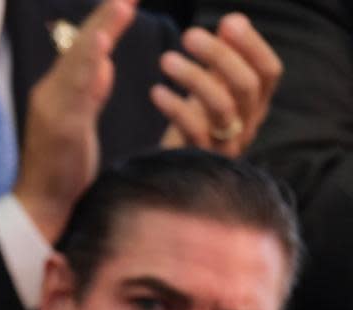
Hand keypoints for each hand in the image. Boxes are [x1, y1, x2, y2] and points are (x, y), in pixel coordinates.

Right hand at [14, 0, 136, 244]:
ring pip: (78, 64)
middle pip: (80, 49)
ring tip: (121, 6)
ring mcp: (54, 109)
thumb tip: (104, 66)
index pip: (82, 51)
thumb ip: (91, 95)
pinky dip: (89, 67)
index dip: (103, 24)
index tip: (125, 1)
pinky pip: (78, 92)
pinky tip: (103, 48)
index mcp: (56, 93)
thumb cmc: (61, 171)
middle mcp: (49, 94)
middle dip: (105, 19)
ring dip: (100, 33)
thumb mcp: (80, 124)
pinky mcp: (61, 127)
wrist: (40, 206)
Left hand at [156, 13, 280, 155]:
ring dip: (193, 78)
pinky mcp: (202, 160)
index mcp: (255, 104)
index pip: (269, 72)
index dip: (253, 46)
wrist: (174, 173)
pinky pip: (193, 131)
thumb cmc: (195, 122)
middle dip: (220, 56)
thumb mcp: (212, 89)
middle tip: (190, 35)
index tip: (229, 22)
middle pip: (246, 86)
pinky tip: (156, 91)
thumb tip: (232, 21)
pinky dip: (174, 108)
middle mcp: (247, 124)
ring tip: (166, 60)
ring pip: (222, 107)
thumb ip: (223, 60)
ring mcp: (226, 145)